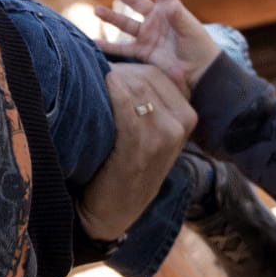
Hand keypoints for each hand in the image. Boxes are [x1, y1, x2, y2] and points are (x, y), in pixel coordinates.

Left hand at [78, 64, 194, 242]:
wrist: (115, 210)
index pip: (158, 73)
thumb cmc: (127, 166)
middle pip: (147, 77)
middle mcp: (181, 124)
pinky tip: (102, 85)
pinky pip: (127, 110)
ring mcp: (164, 137)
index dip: (128, 66)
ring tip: (88, 80)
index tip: (104, 69)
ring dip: (111, 80)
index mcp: (187, 115)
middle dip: (118, 71)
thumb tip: (123, 66)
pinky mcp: (141, 149)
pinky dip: (114, 94)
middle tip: (90, 72)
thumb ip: (149, 102)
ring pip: (137, 89)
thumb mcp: (150, 133)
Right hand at [98, 0, 220, 89]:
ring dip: (111, 17)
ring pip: (125, 24)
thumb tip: (170, 4)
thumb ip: (178, 17)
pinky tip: (94, 43)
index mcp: (169, 10)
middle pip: (135, 2)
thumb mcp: (190, 29)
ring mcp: (147, 36)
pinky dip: (108, 47)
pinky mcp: (142, 52)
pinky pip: (122, 48)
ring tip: (96, 10)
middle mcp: (156, 20)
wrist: (199, 72)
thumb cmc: (199, 46)